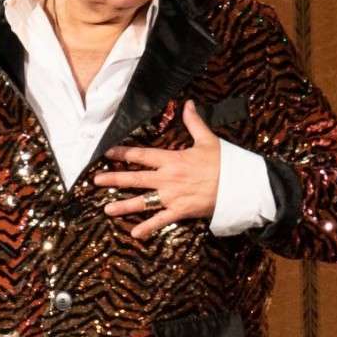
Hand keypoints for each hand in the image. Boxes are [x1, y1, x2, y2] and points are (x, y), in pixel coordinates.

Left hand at [94, 101, 220, 239]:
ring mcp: (172, 196)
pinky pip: (161, 221)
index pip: (142, 155)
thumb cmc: (225, 162)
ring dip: (123, 205)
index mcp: (172, 159)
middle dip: (114, 178)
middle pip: (135, 178)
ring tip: (106, 209)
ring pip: (142, 201)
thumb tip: (187, 103)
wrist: (241, 185)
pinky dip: (148, 227)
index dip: (123, 153)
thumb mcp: (208, 140)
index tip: (107, 152)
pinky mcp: (181, 211)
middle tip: (96, 180)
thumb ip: (194, 123)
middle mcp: (167, 178)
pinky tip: (134, 234)